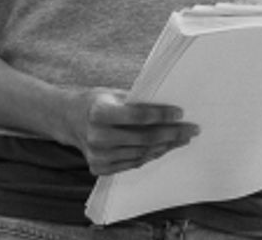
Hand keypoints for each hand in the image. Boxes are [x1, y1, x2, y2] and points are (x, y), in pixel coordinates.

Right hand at [66, 88, 198, 175]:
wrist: (68, 120)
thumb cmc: (96, 102)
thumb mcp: (113, 94)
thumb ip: (136, 102)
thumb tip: (169, 108)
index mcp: (98, 112)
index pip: (138, 116)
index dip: (161, 115)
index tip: (181, 113)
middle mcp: (96, 136)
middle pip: (143, 138)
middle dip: (172, 134)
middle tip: (192, 129)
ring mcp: (97, 156)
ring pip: (141, 153)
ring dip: (165, 146)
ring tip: (182, 139)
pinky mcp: (99, 168)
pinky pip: (133, 163)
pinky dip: (151, 155)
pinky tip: (164, 148)